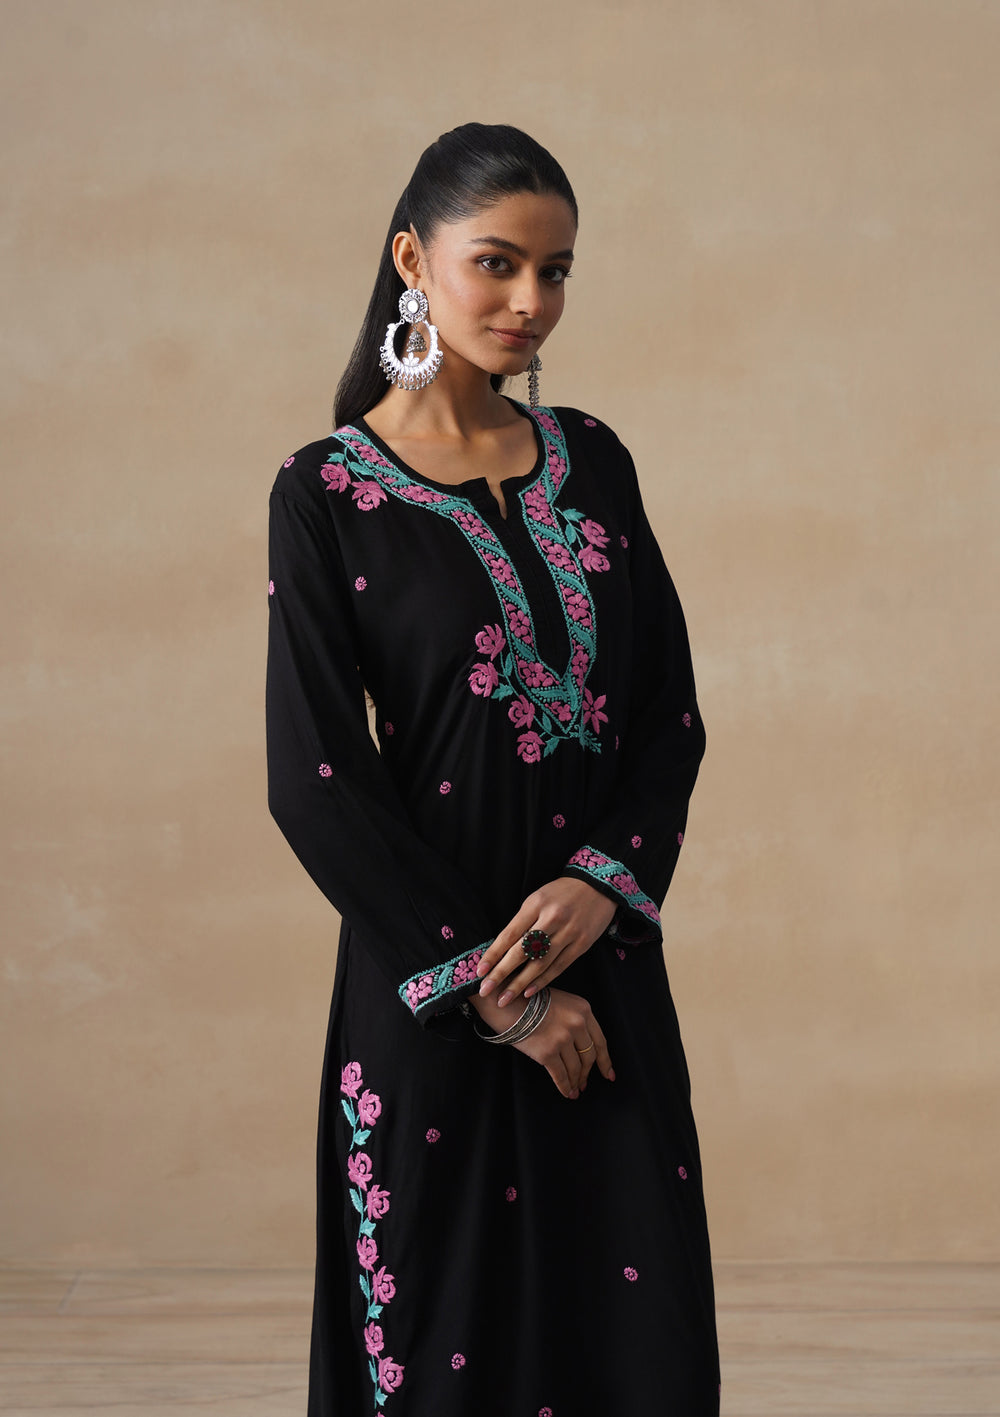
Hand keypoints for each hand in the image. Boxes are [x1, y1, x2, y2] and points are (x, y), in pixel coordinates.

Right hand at [471, 987, 614, 1098]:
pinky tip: (567, 1093)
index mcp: (583, 1010)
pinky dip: (565, 1087)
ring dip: (576, 1082)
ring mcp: (563, 1039)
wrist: (506, 999)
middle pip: (589, 1056)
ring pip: (575, 1068)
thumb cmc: (529, 999)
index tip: (608, 1073)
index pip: (600, 1041)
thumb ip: (574, 1020)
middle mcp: (577, 1024)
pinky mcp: (548, 1052)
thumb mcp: (561, 1001)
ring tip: (575, 1090)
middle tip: (585, 1083)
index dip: (605, 1060)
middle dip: (587, 1073)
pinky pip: (561, 1075)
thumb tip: (580, 1048)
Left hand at [477, 876, 616, 1008]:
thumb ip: (523, 922)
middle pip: (522, 951)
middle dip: (501, 973)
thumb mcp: (538, 899)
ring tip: (504, 999)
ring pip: (540, 963)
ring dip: (520, 984)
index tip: (479, 971)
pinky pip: (559, 966)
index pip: (509, 934)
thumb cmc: (561, 893)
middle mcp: (551, 919)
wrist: (598, 887)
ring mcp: (569, 932)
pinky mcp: (582, 944)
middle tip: (485, 990)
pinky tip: (528, 992)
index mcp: (535, 904)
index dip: (493, 954)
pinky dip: (542, 981)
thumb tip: (502, 950)